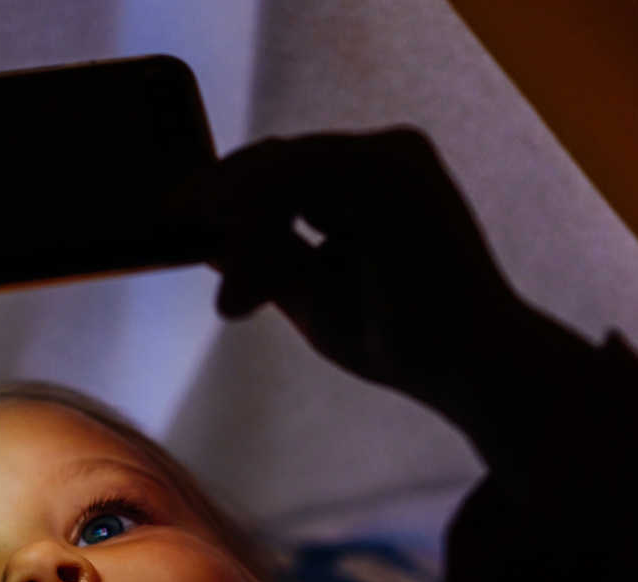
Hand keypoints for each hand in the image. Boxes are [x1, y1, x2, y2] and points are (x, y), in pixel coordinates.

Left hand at [173, 129, 540, 415]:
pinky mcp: (387, 170)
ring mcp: (391, 157)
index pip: (285, 165)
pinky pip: (294, 173)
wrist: (462, 369)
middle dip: (221, 196)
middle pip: (276, 157)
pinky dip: (258, 221)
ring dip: (242, 231)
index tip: (179, 214)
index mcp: (374, 180)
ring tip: (233, 303)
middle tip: (175, 219)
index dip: (228, 186)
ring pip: (280, 169)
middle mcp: (387, 156)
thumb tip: (204, 239)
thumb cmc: (398, 339)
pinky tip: (240, 271)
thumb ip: (265, 259)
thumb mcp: (310, 291)